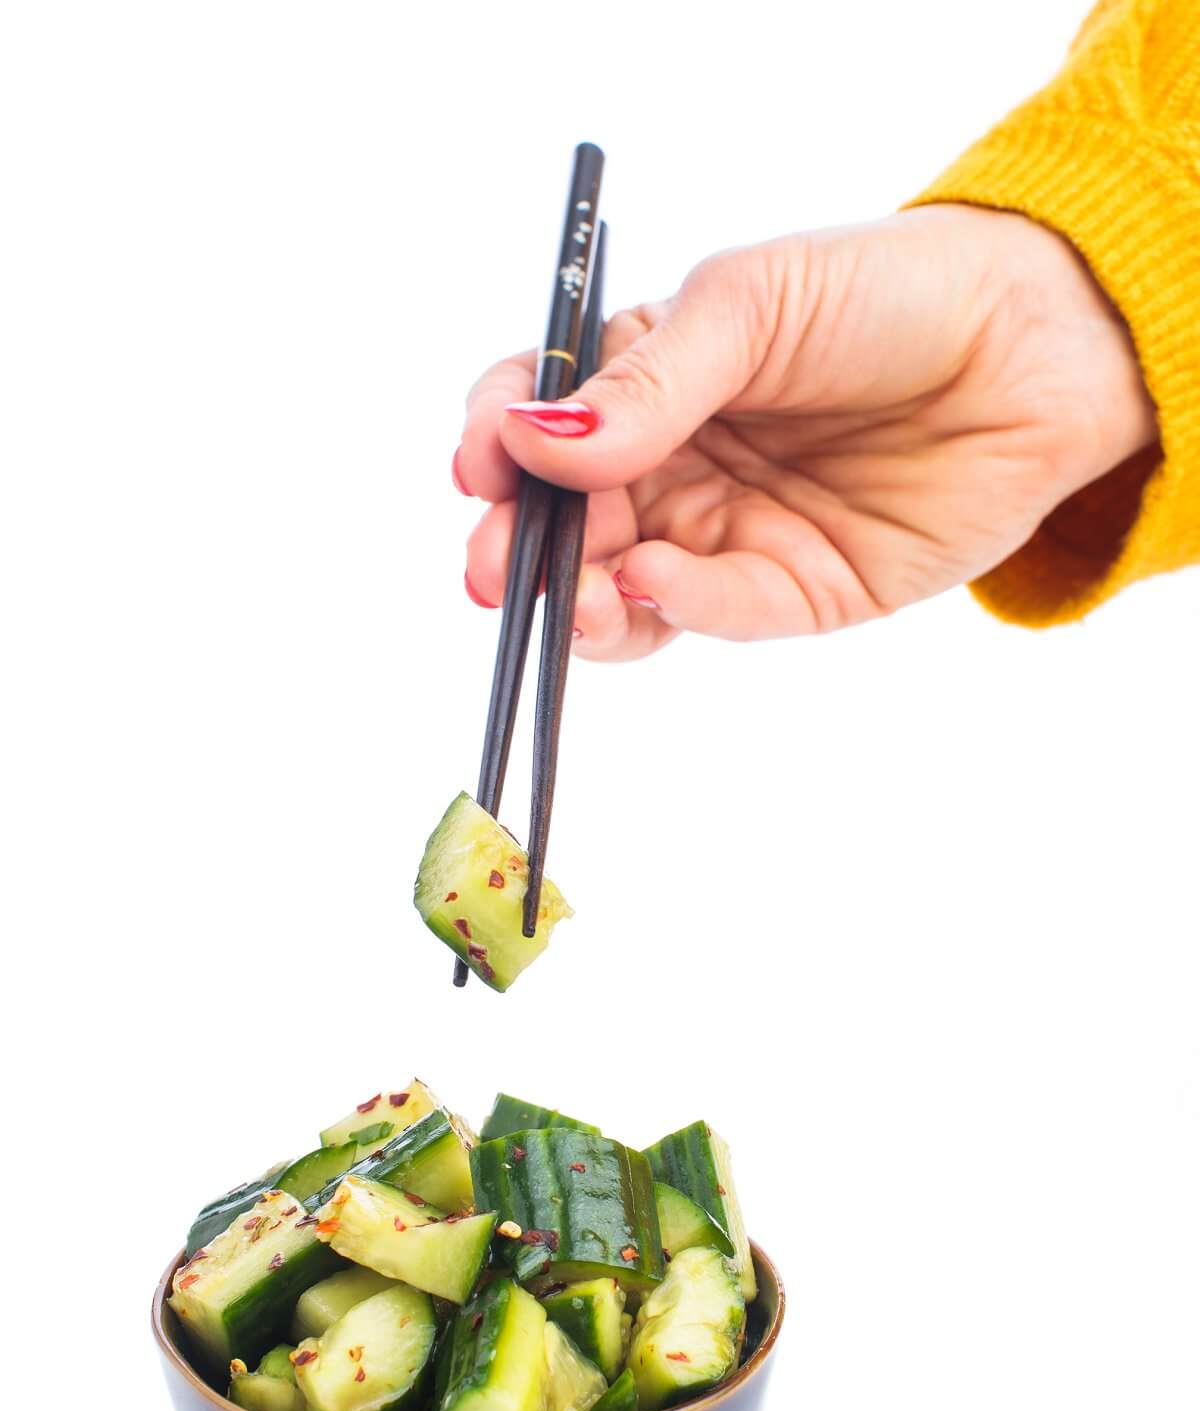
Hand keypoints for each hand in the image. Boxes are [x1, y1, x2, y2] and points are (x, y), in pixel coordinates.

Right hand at [455, 205, 1156, 658]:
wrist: (1034, 347)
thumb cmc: (892, 295)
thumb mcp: (753, 307)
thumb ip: (648, 383)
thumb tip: (539, 438)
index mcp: (648, 381)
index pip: (542, 422)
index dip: (497, 446)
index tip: (476, 464)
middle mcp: (676, 464)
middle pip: (570, 522)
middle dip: (522, 548)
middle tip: (494, 568)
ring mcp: (728, 533)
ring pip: (624, 590)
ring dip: (583, 601)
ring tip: (570, 596)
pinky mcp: (791, 593)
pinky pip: (717, 611)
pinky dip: (677, 606)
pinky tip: (655, 583)